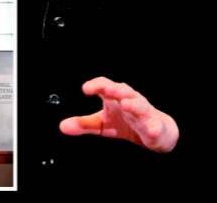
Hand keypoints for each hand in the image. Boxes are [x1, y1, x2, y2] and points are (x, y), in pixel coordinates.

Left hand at [59, 76, 178, 152]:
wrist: (154, 131)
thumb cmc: (125, 122)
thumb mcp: (103, 124)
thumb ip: (84, 124)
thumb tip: (62, 126)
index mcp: (116, 97)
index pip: (105, 86)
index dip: (97, 85)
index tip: (86, 89)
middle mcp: (130, 100)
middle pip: (123, 91)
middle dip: (116, 89)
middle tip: (107, 90)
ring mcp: (143, 112)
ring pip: (140, 105)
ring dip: (133, 104)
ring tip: (126, 105)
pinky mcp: (155, 126)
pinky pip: (155, 126)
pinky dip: (153, 127)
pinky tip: (151, 129)